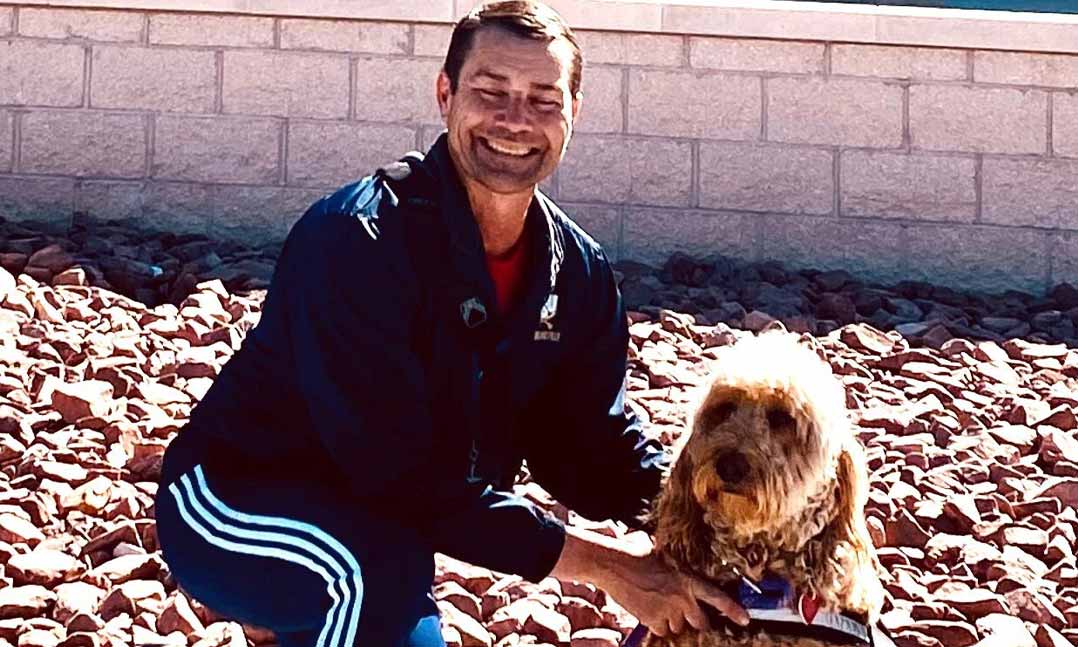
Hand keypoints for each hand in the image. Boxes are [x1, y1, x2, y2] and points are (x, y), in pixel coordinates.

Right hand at [600, 551, 749, 636]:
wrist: (613, 562)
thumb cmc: (636, 554)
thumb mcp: (664, 557)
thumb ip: (678, 572)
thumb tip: (683, 579)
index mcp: (687, 579)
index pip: (717, 597)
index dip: (733, 611)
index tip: (745, 620)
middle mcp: (682, 597)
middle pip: (700, 622)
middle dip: (694, 621)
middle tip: (683, 612)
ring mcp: (667, 610)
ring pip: (677, 627)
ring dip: (670, 620)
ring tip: (656, 602)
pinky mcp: (652, 619)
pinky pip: (661, 631)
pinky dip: (655, 624)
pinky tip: (646, 608)